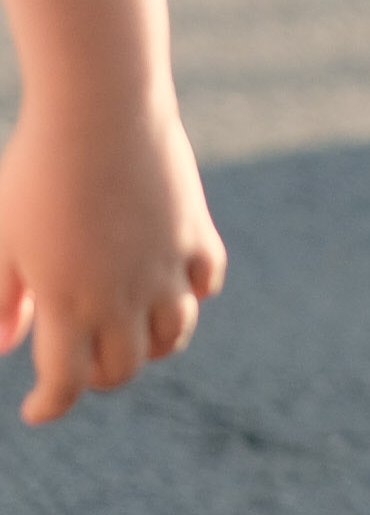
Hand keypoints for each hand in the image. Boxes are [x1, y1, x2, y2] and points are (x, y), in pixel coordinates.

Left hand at [0, 93, 225, 424]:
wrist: (99, 106)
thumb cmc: (35, 169)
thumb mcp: (3, 239)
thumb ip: (1, 299)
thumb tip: (6, 347)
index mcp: (67, 304)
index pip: (65, 386)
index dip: (48, 405)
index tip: (35, 408)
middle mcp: (122, 297)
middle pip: (122, 369)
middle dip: (96, 376)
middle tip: (77, 362)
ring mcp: (165, 266)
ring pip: (172, 336)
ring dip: (148, 345)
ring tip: (127, 333)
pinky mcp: (194, 232)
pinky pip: (205, 281)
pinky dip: (191, 293)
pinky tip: (170, 284)